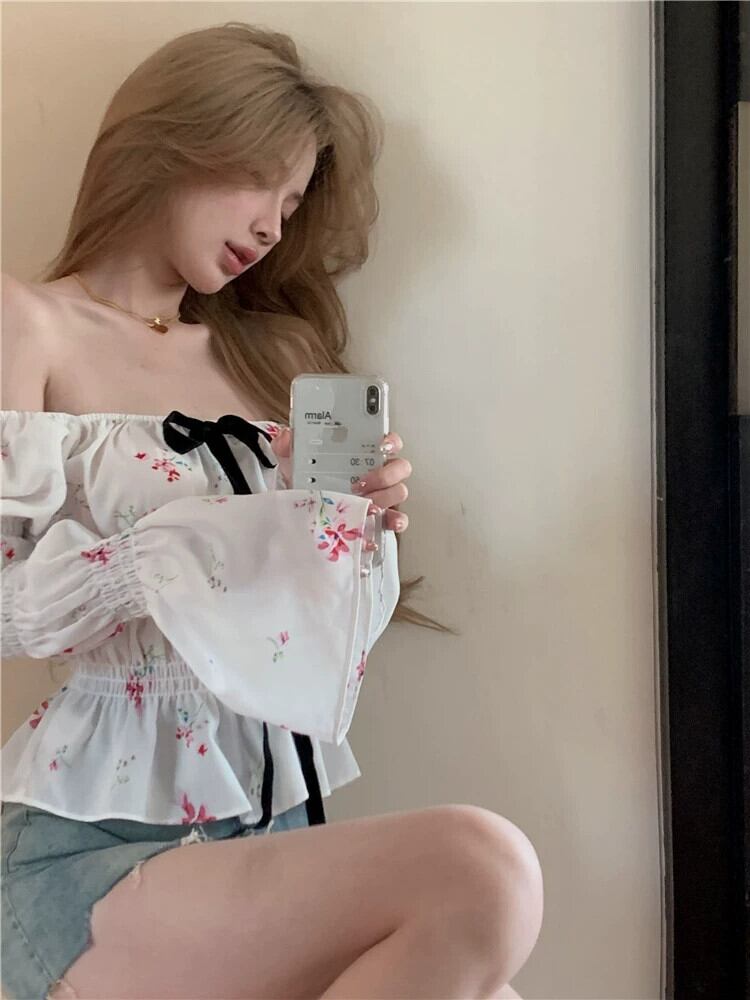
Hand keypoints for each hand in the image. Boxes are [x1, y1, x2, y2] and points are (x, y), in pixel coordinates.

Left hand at [271, 429, 410, 533]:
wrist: (299, 510)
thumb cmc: (305, 481)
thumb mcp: (294, 460)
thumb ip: (289, 444)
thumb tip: (288, 436)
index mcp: (363, 454)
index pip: (389, 441)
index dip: (391, 441)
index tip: (382, 444)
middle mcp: (378, 473)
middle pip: (399, 467)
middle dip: (384, 474)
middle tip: (361, 482)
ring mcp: (381, 495)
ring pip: (398, 492)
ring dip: (384, 498)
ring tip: (365, 504)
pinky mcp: (380, 518)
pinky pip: (396, 519)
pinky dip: (394, 521)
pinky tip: (381, 521)